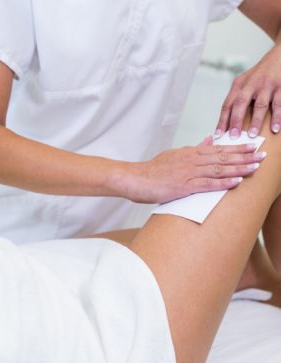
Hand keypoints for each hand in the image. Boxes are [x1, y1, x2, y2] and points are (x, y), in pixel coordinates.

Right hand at [121, 138, 264, 203]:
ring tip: (256, 166)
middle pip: (222, 157)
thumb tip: (207, 140)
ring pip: (218, 168)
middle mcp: (191, 160)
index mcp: (189, 153)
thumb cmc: (150, 171)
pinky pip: (206, 184)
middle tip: (263, 154)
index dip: (237, 148)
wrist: (133, 178)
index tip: (253, 147)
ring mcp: (187, 172)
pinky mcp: (182, 186)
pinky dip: (222, 182)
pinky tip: (236, 181)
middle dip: (244, 156)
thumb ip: (191, 149)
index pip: (218, 149)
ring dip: (239, 168)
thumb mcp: (172, 155)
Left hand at [216, 45, 280, 138]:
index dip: (222, 120)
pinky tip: (276, 128)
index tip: (218, 134)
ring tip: (252, 135)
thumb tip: (228, 123)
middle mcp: (251, 84)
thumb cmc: (261, 74)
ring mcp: (267, 85)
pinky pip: (279, 103)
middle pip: (240, 104)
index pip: (227, 104)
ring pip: (260, 105)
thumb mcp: (245, 81)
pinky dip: (278, 117)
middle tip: (233, 136)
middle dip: (235, 121)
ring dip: (256, 121)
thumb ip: (238, 98)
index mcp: (239, 85)